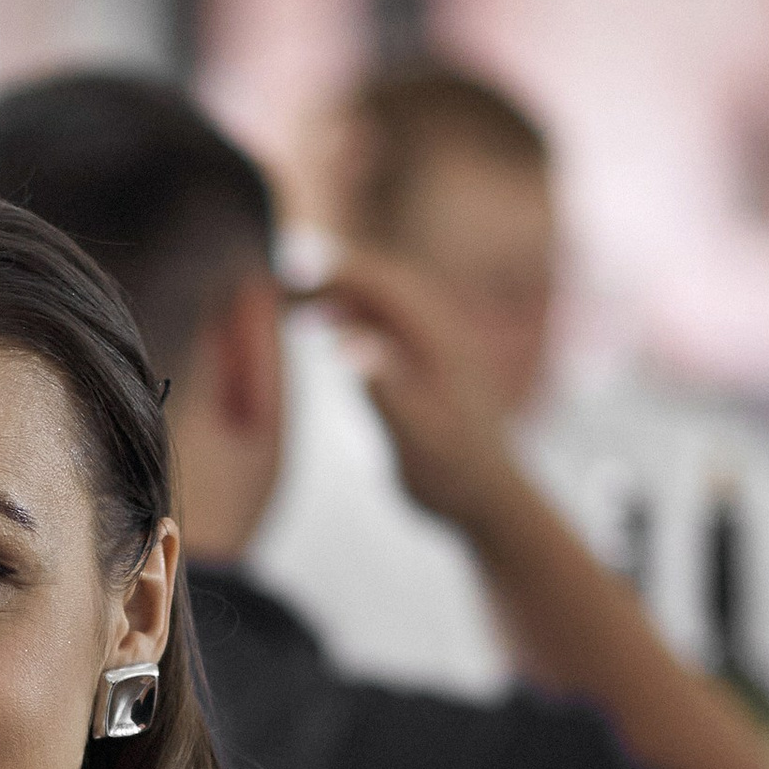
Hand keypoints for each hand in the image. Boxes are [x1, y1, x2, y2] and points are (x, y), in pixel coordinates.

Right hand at [310, 250, 522, 537]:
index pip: (383, 284)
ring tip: (293, 300)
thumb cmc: (451, 476)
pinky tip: (328, 324)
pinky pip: (389, 319)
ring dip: (341, 290)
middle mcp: (443, 330)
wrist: (489, 498)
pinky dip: (354, 311)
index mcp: (440, 341)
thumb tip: (350, 345)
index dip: (335, 271)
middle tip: (279, 281)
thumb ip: (385, 390)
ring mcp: (439, 343)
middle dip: (331, 274)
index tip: (288, 270)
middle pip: (383, 280)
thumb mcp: (415, 440)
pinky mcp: (431, 360)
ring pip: (385, 297)